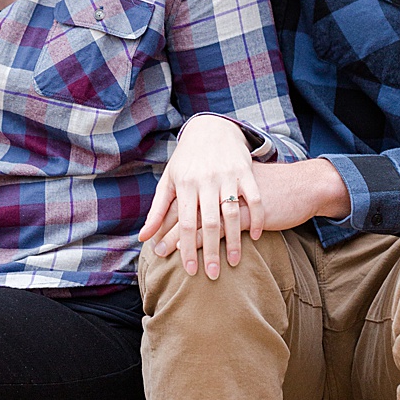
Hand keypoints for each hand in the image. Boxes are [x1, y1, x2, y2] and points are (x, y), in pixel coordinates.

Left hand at [150, 158, 349, 262]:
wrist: (213, 125)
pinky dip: (256, 219)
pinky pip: (254, 199)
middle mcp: (207, 180)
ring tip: (233, 262)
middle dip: (211, 251)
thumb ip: (157, 211)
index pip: (186, 223)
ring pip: (231, 214)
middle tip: (212, 274)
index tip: (190, 270)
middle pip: (209, 223)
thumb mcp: (169, 180)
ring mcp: (228, 175)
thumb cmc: (188, 158)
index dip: (187, 248)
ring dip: (234, 240)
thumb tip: (143, 238)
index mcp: (186, 183)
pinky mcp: (247, 171)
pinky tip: (254, 236)